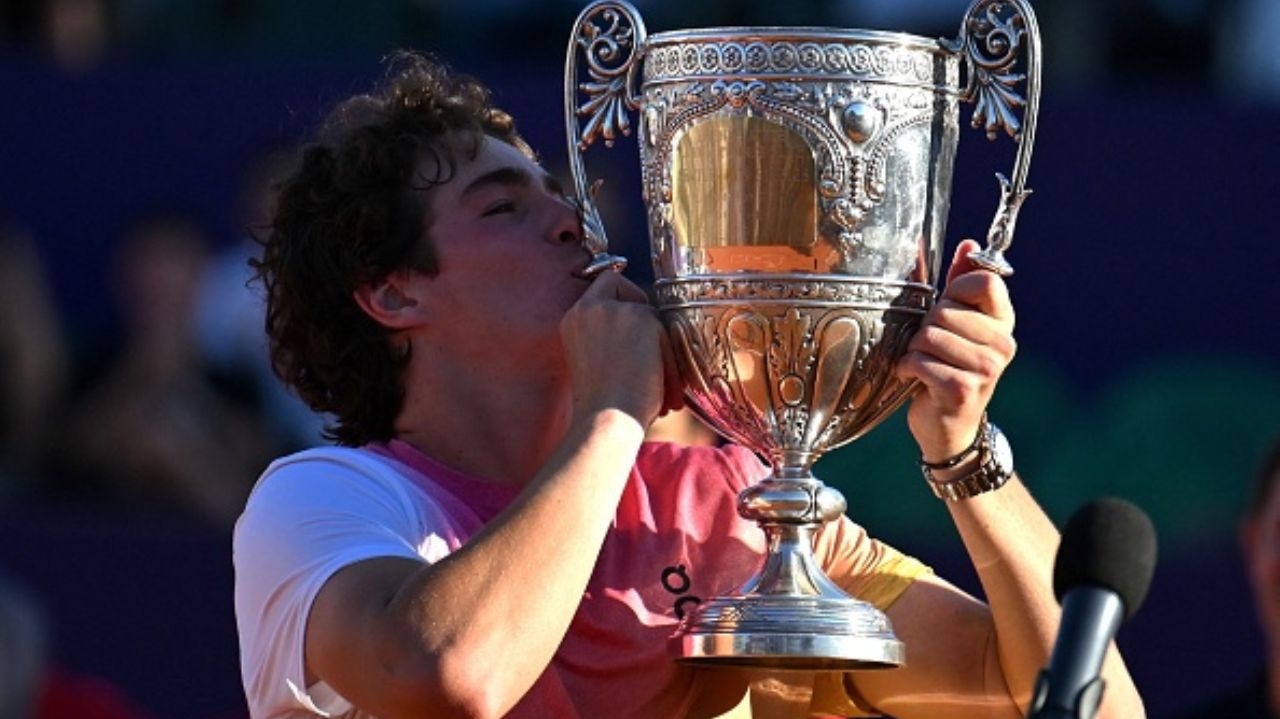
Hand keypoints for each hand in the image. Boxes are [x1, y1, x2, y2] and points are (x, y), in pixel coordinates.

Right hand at [560, 271, 683, 425]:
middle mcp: (588, 308)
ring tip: (661, 391)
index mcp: (573, 319)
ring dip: (662, 353)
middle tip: (654, 361)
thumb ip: (613, 337)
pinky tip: (665, 391)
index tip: (637, 315)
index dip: (624, 294)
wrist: (605, 421)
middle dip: (647, 323)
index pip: (605, 283)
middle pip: (630, 290)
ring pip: (653, 317)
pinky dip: (671, 364)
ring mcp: (614, 310)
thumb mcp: (598, 363)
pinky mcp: (641, 317)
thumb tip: (649, 331)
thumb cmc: (603, 408)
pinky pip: (668, 333)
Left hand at [895, 239, 1015, 462]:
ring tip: (923, 363)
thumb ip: (961, 284)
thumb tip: (970, 244)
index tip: (947, 307)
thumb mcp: (956, 323)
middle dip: (925, 327)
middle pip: (946, 309)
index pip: (984, 280)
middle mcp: (1003, 344)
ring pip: (929, 336)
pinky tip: (916, 379)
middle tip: (931, 348)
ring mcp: (987, 368)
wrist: (949, 426)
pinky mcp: (963, 389)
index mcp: (1003, 322)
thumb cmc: (949, 367)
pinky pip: (919, 361)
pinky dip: (907, 369)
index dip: (955, 289)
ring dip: (914, 350)